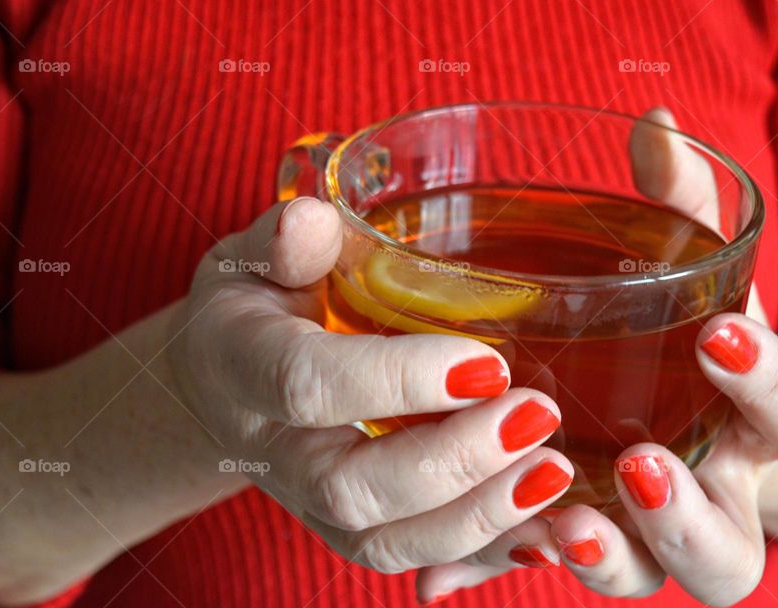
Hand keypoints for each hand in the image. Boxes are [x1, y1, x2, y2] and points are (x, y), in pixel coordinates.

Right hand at [168, 196, 572, 572]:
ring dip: (476, 516)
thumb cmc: (252, 304)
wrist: (225, 380)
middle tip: (536, 415)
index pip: (310, 386)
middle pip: (351, 487)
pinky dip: (476, 548)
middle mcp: (270, 451)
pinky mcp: (344, 526)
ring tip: (553, 470)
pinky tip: (538, 521)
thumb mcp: (251, 257)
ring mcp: (305, 501)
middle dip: (453, 461)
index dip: (397, 380)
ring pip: (382, 542)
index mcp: (241, 368)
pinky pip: (406, 557)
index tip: (488, 360)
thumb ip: (282, 241)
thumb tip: (313, 220)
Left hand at [416, 109, 777, 604]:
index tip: (718, 335)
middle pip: (729, 549)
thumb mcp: (688, 268)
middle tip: (638, 465)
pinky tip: (438, 575)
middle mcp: (706, 493)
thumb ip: (679, 201)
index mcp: (748, 423)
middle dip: (687, 517)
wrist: (673, 405)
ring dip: (599, 557)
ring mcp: (637, 529)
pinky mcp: (570, 535)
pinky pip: (537, 565)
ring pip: (640, 574)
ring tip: (555, 528)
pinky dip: (490, 569)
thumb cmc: (682, 332)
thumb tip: (655, 123)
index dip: (766, 384)